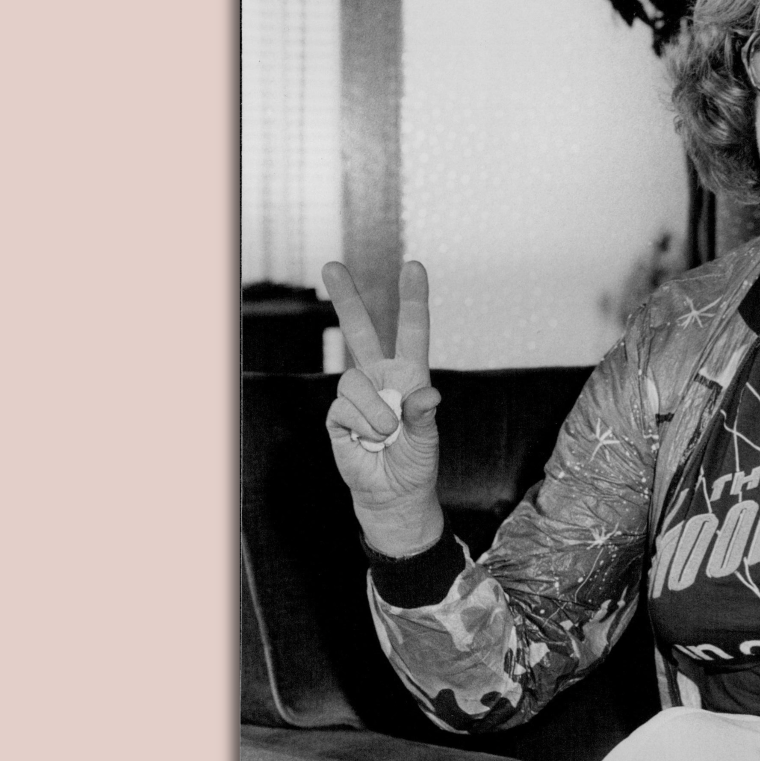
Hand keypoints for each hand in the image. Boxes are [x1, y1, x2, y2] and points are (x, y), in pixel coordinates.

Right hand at [323, 260, 444, 556]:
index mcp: (409, 376)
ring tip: (385, 434)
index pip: (412, 331)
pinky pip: (343, 409)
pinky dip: (361, 427)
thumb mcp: (429, 440)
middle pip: (360, 332)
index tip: (414, 266)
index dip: (412, 299)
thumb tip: (427, 395)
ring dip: (374, 414)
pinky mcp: (337, 415)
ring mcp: (356, 395)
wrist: (392, 494)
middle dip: (346, 298)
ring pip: (353, 382)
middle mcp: (381, 378)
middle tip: (331, 265)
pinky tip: (367, 441)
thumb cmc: (415, 463)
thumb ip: (425, 416)